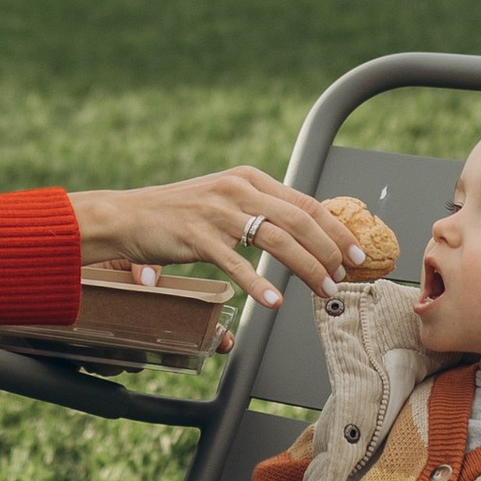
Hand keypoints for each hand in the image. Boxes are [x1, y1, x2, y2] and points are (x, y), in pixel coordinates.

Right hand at [68, 168, 364, 309]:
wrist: (126, 216)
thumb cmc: (176, 214)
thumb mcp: (223, 200)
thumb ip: (259, 209)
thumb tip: (301, 233)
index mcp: (248, 178)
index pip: (305, 202)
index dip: (335, 228)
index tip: (354, 252)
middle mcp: (237, 189)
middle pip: (299, 220)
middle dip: (329, 250)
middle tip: (345, 275)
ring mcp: (217, 212)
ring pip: (277, 240)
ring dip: (306, 268)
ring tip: (324, 290)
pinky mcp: (197, 236)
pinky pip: (237, 263)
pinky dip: (259, 284)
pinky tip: (274, 302)